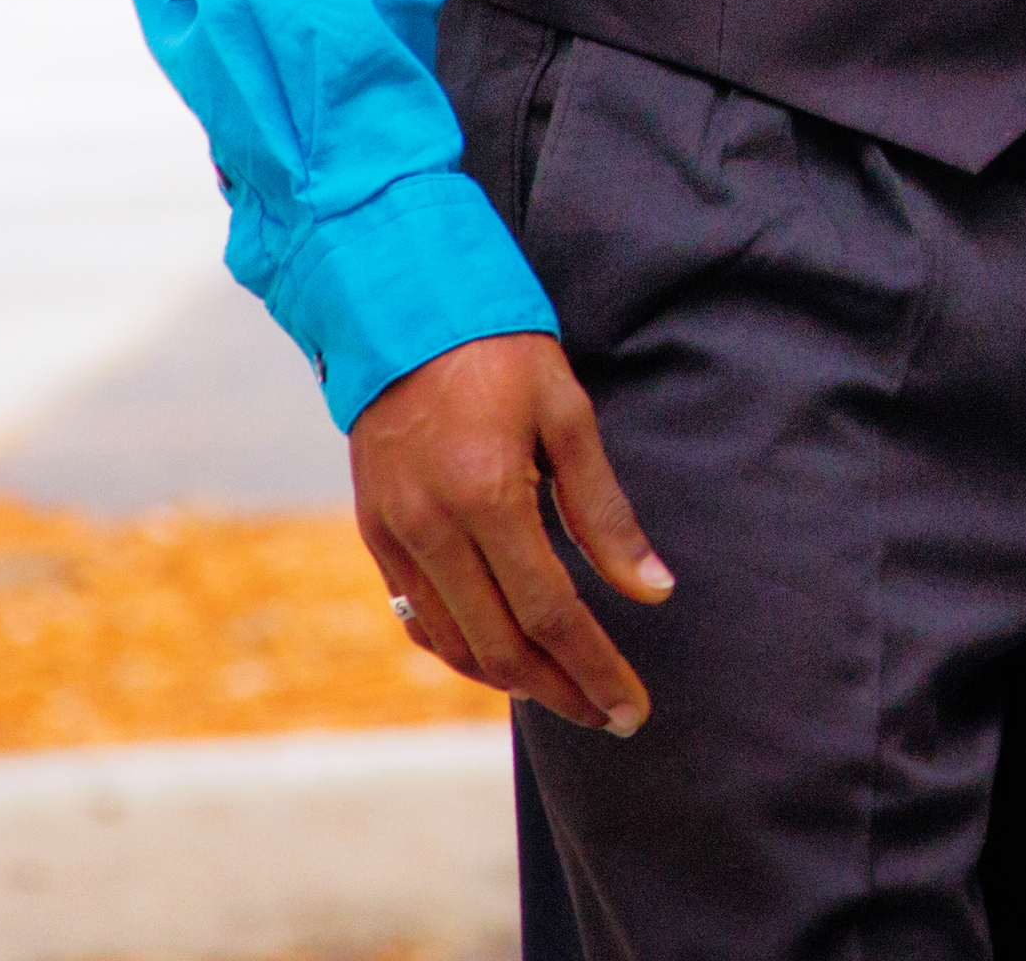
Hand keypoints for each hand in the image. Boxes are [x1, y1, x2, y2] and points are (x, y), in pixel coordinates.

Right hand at [345, 333, 674, 733]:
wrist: (398, 308)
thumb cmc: (500, 352)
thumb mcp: (569, 415)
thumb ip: (604, 512)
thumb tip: (652, 591)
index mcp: (488, 496)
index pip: (551, 613)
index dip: (595, 667)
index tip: (633, 707)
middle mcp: (432, 529)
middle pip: (501, 645)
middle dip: (562, 690)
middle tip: (612, 717)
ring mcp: (393, 535)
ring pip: (452, 643)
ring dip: (512, 680)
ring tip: (568, 694)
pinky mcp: (373, 533)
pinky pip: (416, 616)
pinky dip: (461, 651)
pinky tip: (503, 660)